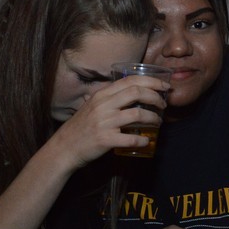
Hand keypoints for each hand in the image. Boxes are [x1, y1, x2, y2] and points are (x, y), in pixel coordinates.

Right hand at [51, 75, 169, 168]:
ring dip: (153, 118)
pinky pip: (131, 138)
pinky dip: (142, 140)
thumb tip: (131, 92)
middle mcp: (103, 105)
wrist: (64, 147)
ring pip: (137, 114)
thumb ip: (109, 98)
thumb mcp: (92, 106)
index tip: (164, 86)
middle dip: (155, 97)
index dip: (151, 81)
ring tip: (158, 122)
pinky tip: (146, 141)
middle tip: (164, 105)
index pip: (130, 80)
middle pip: (136, 92)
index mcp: (101, 94)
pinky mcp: (105, 139)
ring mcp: (104, 122)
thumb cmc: (81, 127)